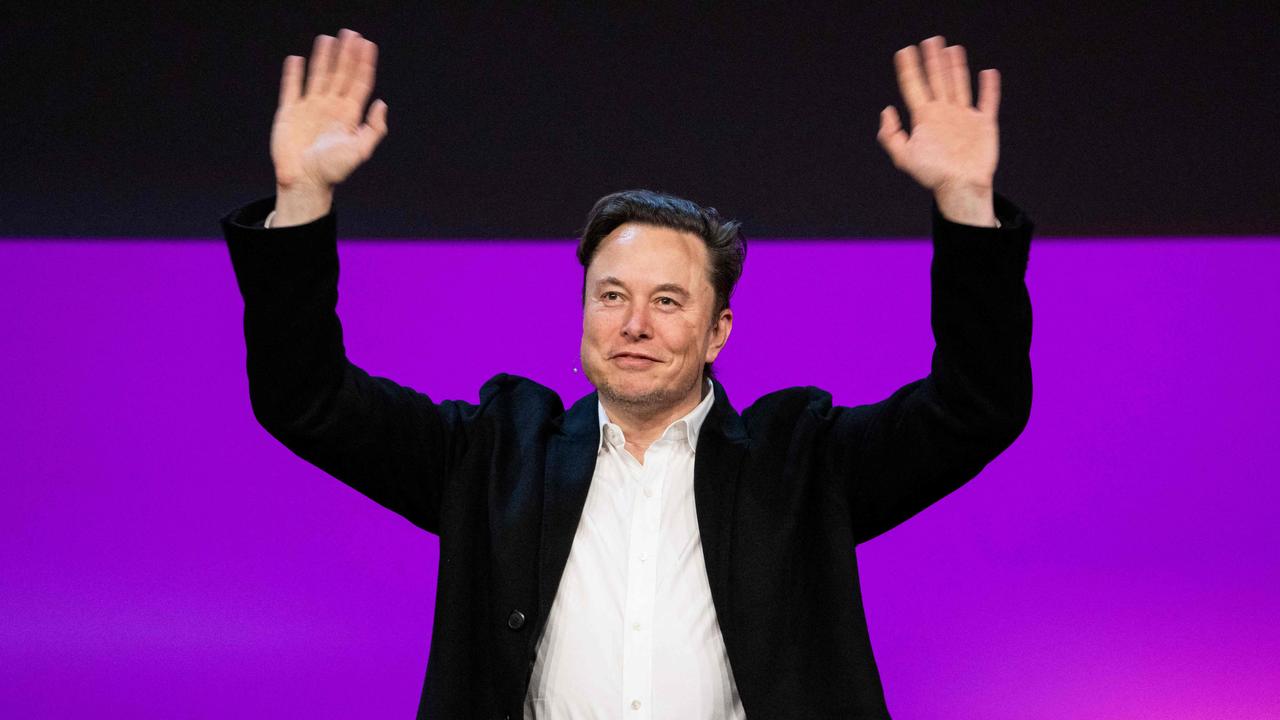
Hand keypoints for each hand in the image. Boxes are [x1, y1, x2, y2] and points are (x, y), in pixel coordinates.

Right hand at [271, 29, 387, 199]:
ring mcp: (309, 108)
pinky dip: (293, 74)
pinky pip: (291, 88)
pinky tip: (297, 60)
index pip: (359, 83)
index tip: (368, 44)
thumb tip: (382, 104)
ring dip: (323, 57)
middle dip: (346, 54)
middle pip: (340, 74)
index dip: (364, 64)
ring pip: (318, 76)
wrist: (304, 181)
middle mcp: (330, 108)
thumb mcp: (360, 151)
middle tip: (350, 33)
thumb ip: (373, 128)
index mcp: (348, 115)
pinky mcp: (289, 113)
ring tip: (328, 39)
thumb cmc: (333, 170)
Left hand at [878, 36, 999, 225]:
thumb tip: (886, 110)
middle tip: (930, 40)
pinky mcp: (984, 124)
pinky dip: (989, 87)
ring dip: (955, 66)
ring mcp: (964, 117)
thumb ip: (891, 135)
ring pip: (959, 85)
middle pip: (937, 79)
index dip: (908, 68)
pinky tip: (988, 73)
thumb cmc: (933, 175)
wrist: (960, 187)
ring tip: (951, 49)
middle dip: (932, 60)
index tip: (904, 52)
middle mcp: (944, 114)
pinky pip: (988, 101)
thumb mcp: (904, 157)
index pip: (914, 87)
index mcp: (925, 118)